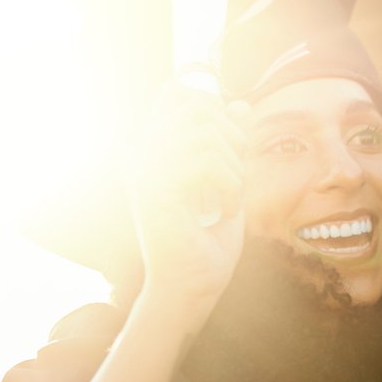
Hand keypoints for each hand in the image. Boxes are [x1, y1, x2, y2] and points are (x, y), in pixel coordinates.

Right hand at [126, 81, 248, 329]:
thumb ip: (231, 144)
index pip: (175, 93)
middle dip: (231, 136)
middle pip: (195, 105)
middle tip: (235, 175)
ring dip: (233, 167)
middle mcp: (142, 154)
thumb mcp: (228, 183)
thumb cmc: (207, 242)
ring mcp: (144, 170)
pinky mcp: (154, 189)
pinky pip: (205, 161)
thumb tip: (240, 103)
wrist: (191, 288)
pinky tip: (223, 212)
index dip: (211, 106)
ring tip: (230, 200)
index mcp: (153, 150)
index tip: (230, 146)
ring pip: (204, 133)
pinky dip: (229, 186)